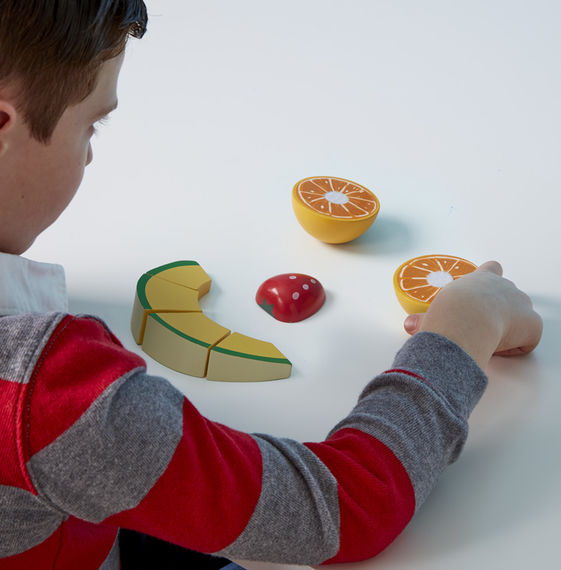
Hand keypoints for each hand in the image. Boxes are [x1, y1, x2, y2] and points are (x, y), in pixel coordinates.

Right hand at [402, 261, 542, 368]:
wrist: (467, 319)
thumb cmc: (448, 312)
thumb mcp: (432, 312)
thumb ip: (422, 319)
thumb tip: (408, 324)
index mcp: (481, 278)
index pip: (492, 269)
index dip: (490, 280)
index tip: (481, 295)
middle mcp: (505, 286)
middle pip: (509, 293)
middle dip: (500, 308)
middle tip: (482, 324)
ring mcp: (521, 303)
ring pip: (521, 315)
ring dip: (510, 326)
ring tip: (489, 339)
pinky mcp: (532, 324)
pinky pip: (527, 339)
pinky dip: (517, 346)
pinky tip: (500, 349)